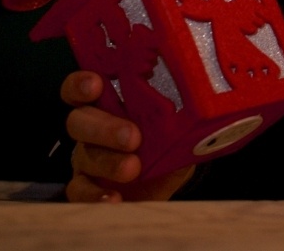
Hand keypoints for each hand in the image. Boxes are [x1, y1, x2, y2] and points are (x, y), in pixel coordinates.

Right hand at [62, 71, 192, 202]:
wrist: (162, 186)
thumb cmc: (165, 146)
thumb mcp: (176, 130)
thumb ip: (180, 118)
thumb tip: (204, 108)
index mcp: (109, 104)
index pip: (82, 88)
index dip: (81, 84)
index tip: (95, 84)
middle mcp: (92, 128)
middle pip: (79, 120)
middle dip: (104, 127)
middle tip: (133, 137)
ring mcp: (86, 158)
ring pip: (83, 155)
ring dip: (108, 162)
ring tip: (133, 168)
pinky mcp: (86, 188)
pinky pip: (80, 190)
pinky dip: (95, 196)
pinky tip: (114, 199)